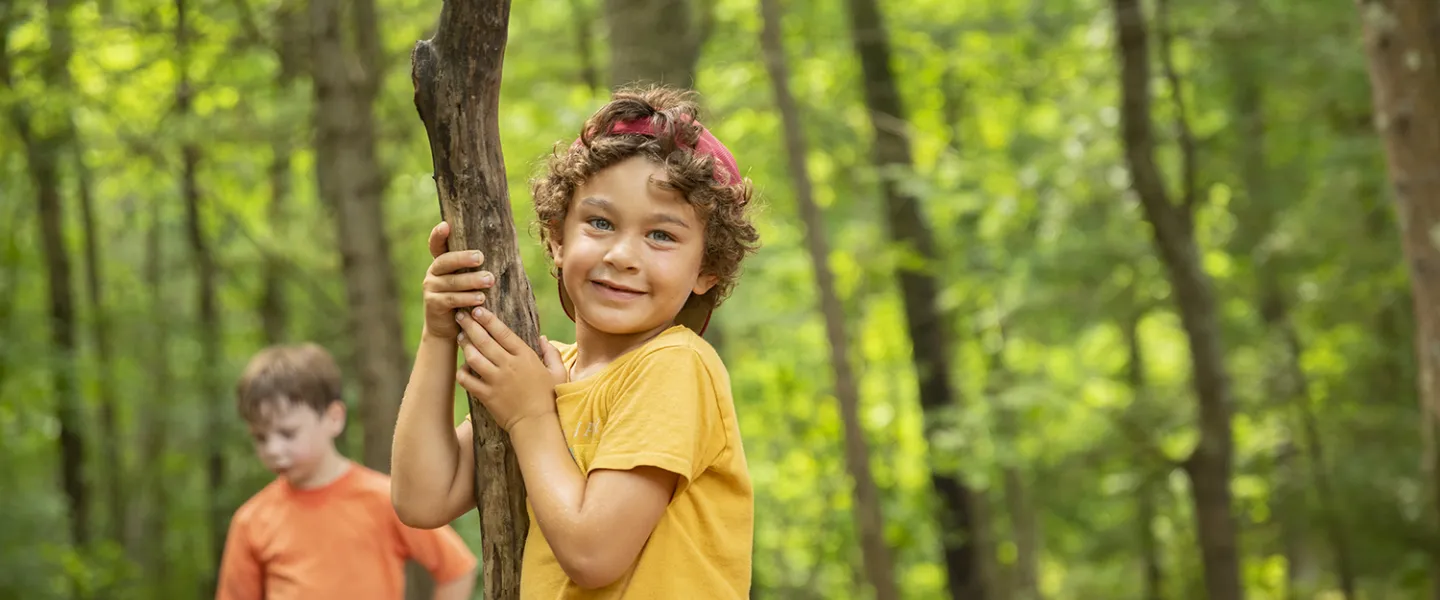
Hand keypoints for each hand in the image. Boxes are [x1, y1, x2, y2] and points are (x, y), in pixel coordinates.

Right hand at [422, 222, 493, 338]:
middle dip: (463, 258)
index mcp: (442, 263)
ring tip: (489, 280)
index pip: (436, 245)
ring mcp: (431, 288)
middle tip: (480, 257)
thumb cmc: (465, 300)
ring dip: (471, 280)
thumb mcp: (467, 281)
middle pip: (445, 261)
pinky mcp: (433, 305)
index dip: (438, 235)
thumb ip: (475, 268)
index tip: (446, 225)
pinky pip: (451, 299)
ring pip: (451, 282)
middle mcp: (433, 273)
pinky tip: (480, 299)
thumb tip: (506, 252)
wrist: (448, 329)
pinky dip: (466, 298)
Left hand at [454, 306, 567, 431]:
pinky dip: (462, 372)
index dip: (488, 319)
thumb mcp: (558, 373)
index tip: (478, 310)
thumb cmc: (549, 398)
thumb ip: (552, 353)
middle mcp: (508, 366)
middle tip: (460, 316)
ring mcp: (496, 381)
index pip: (502, 332)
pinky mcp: (486, 396)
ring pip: (473, 357)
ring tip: (460, 337)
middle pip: (484, 340)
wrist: (536, 425)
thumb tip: (543, 338)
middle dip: (470, 325)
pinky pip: (467, 380)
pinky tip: (463, 367)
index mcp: (525, 357)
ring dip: (465, 345)